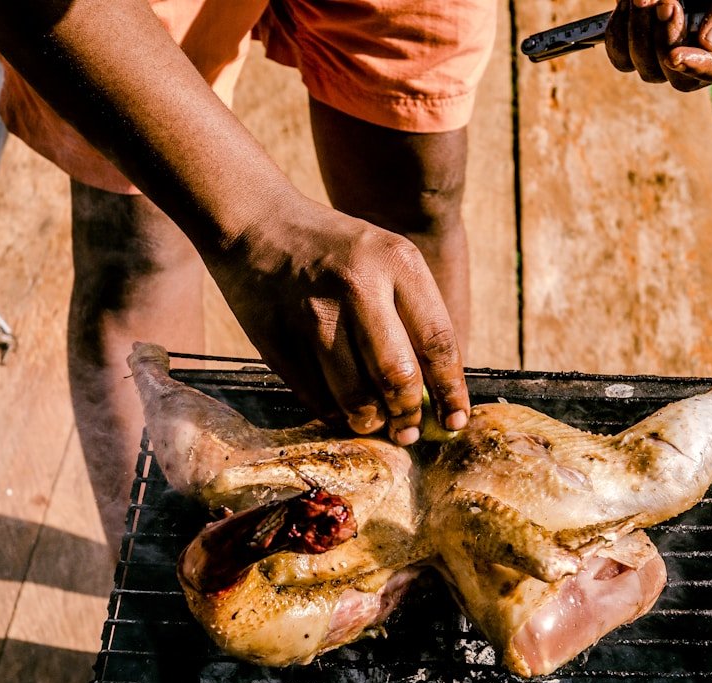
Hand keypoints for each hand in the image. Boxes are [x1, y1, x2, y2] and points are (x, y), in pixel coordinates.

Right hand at [206, 193, 470, 445]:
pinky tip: (339, 407)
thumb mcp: (385, 258)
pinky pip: (316, 397)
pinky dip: (333, 412)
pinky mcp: (278, 340)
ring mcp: (313, 315)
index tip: (455, 420)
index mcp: (397, 262)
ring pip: (355, 397)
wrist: (256, 224)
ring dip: (369, 421)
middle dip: (408, 414)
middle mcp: (358, 286)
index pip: (438, 342)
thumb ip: (413, 315)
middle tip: (408, 429)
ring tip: (373, 421)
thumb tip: (435, 392)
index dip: (450, 391)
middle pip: (398, 377)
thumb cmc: (334, 249)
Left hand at [605, 0, 711, 90]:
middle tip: (664, 2)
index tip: (675, 56)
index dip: (697, 66)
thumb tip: (708, 43)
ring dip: (639, 29)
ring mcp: (664, 62)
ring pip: (642, 66)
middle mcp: (697, 66)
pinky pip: (621, 56)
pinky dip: (620, 29)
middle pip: (674, 75)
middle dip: (665, 37)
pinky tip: (627, 4)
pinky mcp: (639, 52)